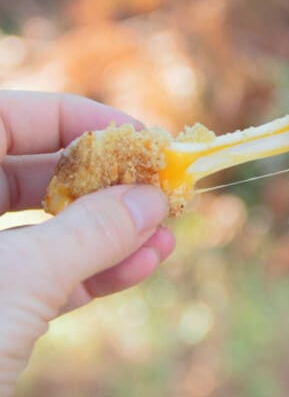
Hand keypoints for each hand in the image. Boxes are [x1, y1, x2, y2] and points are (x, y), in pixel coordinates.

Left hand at [0, 92, 174, 396]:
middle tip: (158, 190)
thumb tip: (154, 198)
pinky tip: (140, 266)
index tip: (141, 140)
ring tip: (163, 236)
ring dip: (111, 234)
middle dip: (107, 186)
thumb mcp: (21, 279)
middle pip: (39, 173)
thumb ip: (93, 233)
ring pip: (47, 229)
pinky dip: (93, 272)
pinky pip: (46, 273)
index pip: (17, 117)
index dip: (84, 122)